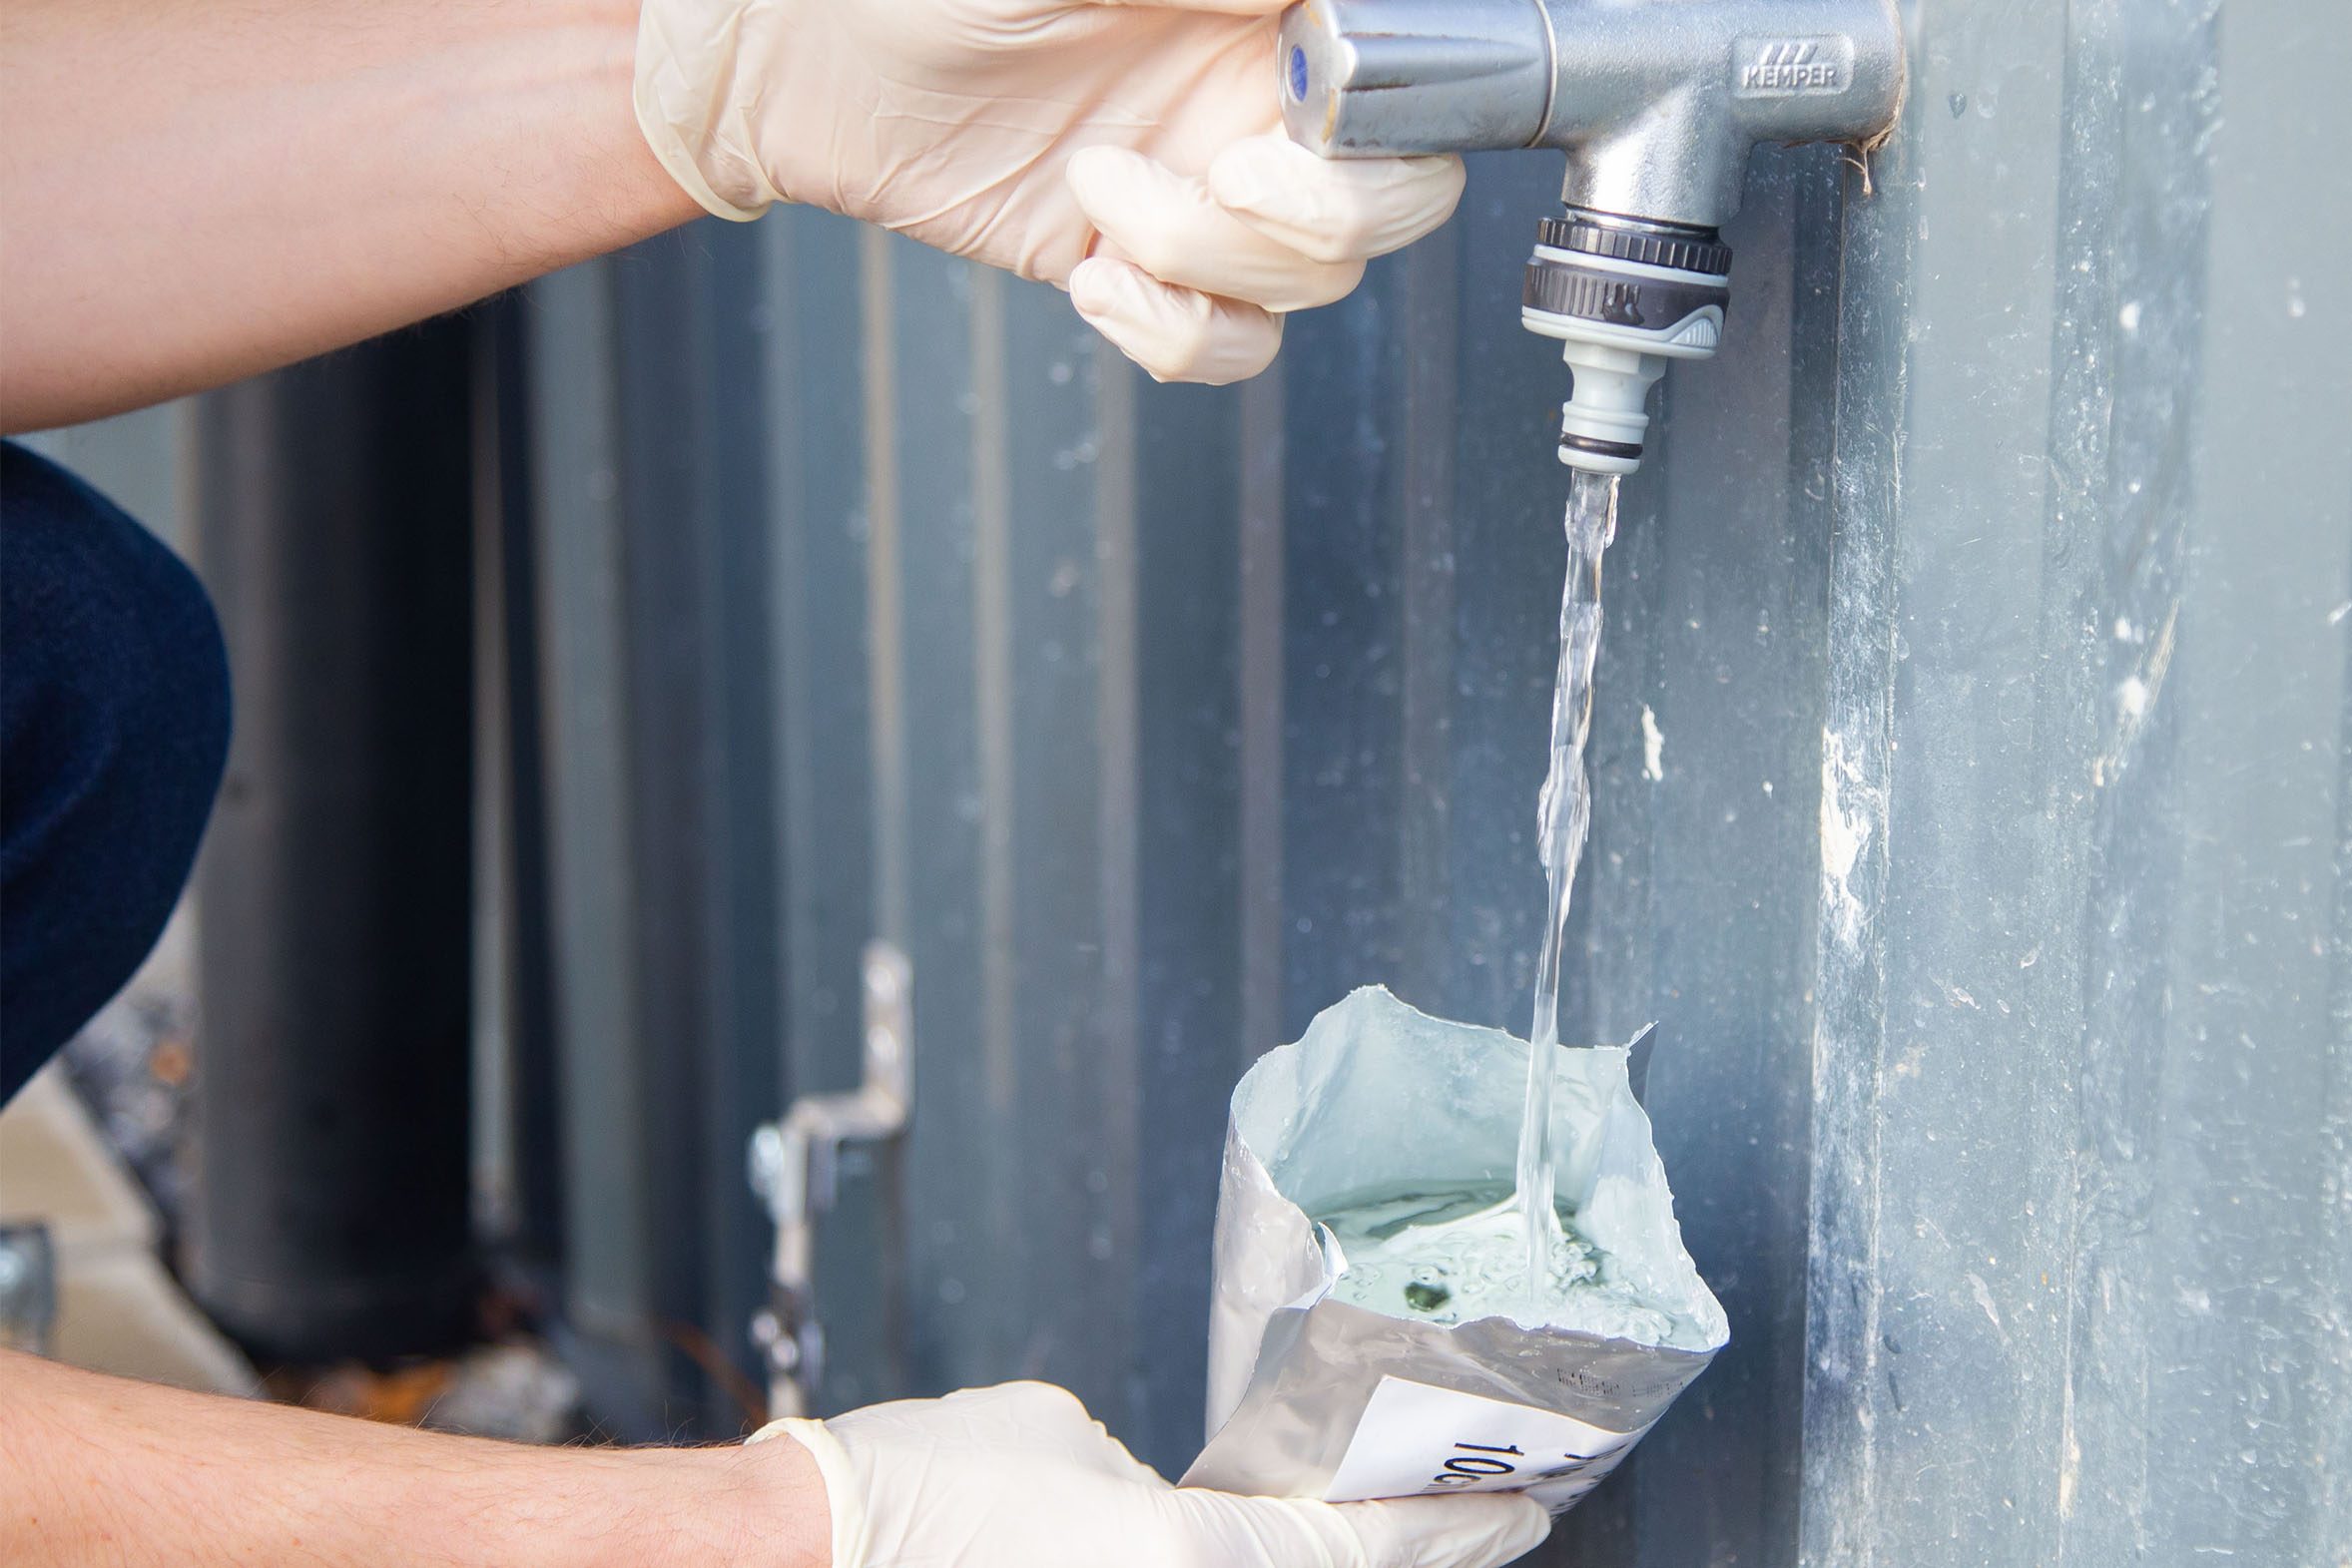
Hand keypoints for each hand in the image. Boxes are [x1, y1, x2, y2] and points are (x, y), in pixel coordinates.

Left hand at [633, 0, 1463, 382]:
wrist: (803, 53)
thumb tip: (1315, 3)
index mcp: (1263, 14)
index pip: (1407, 79)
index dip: (1377, 123)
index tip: (1297, 107)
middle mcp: (1254, 100)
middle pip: (1391, 203)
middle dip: (1319, 217)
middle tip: (1225, 180)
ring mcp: (1202, 190)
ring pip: (1309, 285)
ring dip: (1207, 263)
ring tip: (1098, 193)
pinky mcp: (1140, 266)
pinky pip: (1225, 345)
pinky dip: (1174, 335)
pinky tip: (1093, 277)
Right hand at [751, 1380, 1550, 1567]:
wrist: (809, 1556)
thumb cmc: (921, 1491)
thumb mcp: (1064, 1442)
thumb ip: (1156, 1477)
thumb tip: (1183, 1503)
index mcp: (1202, 1565)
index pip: (1370, 1547)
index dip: (1460, 1523)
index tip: (1525, 1499)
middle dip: (1425, 1560)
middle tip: (1496, 1517)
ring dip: (1343, 1567)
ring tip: (1403, 1539)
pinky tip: (1275, 1551)